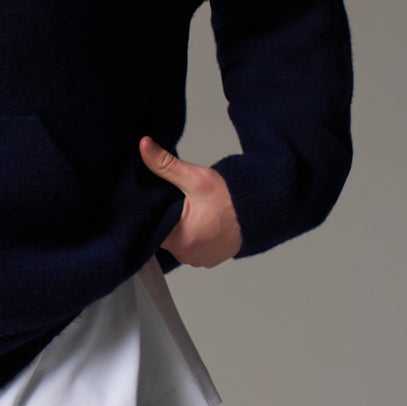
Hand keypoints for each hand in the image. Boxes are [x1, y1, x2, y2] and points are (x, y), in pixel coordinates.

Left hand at [138, 136, 242, 268]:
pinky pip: (191, 247)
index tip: (154, 200)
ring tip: (186, 210)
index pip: (149, 229)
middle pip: (162, 235)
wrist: (262, 211)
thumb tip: (144, 145)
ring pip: (177, 241)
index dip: (148, 213)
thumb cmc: (232, 198)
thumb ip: (165, 164)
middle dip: (165, 218)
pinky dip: (192, 235)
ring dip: (178, 228)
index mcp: (179, 240)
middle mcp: (186, 255)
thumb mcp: (196, 178)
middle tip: (173, 201)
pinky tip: (198, 221)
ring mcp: (198, 259)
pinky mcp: (208, 259)